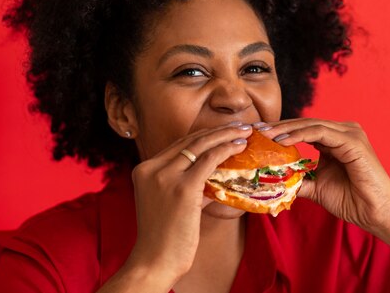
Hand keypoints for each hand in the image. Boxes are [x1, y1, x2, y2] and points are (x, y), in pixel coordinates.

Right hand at [124, 123, 252, 284]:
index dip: (204, 135)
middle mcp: (151, 168)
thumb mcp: (167, 201)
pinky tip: (239, 147)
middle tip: (239, 127)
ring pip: (201, 146)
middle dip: (218, 131)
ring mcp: (165, 176)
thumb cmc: (165, 236)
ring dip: (226, 136)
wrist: (154, 261)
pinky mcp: (183, 187)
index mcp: (144, 168)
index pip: (179, 144)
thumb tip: (214, 170)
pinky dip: (226, 150)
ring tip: (244, 133)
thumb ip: (183, 182)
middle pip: (190, 140)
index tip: (223, 131)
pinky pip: (209, 160)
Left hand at [260, 118, 389, 237]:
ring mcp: (350, 133)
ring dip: (286, 129)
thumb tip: (273, 180)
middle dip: (279, 126)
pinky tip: (283, 141)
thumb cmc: (352, 201)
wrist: (376, 213)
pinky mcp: (353, 141)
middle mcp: (344, 131)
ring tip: (266, 135)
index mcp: (336, 139)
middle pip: (305, 123)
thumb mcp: (317, 188)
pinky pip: (321, 133)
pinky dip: (300, 135)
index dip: (280, 130)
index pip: (303, 128)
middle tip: (256, 129)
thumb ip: (298, 180)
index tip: (258, 135)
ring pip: (311, 125)